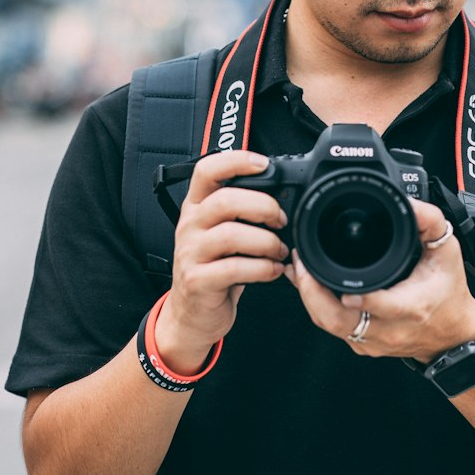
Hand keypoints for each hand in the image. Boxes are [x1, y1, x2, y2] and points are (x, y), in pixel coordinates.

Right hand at [156, 151, 289, 373]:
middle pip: (225, 200)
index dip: (236, 161)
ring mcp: (190, 253)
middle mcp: (189, 224)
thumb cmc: (215, 267)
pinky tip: (273, 270)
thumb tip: (284, 199)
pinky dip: (262, 268)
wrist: (192, 313)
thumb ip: (242, 212)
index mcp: (196, 206)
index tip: (264, 165)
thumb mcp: (222, 232)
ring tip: (280, 250)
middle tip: (282, 220)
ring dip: (266, 242)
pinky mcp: (197, 281)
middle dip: (264, 207)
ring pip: (231, 234)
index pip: (207, 170)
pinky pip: (234, 268)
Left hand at [287, 198, 474, 363]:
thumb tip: (408, 202)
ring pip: (330, 325)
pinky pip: (333, 326)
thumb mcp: (447, 251)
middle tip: (301, 265)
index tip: (345, 289)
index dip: (361, 299)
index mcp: (412, 307)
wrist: (452, 335)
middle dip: (313, 294)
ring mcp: (373, 341)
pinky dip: (317, 306)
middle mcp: (389, 329)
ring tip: (299, 269)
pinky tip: (309, 285)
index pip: (381, 307)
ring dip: (310, 298)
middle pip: (339, 321)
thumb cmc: (449, 293)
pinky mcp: (363, 344)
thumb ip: (430, 223)